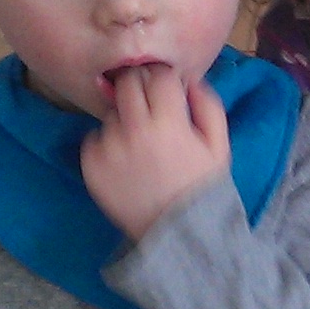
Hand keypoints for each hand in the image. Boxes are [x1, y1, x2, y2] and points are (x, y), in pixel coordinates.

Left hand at [82, 64, 230, 239]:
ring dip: (124, 117)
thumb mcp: (218, 147)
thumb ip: (208, 106)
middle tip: (148, 102)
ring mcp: (108, 147)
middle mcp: (134, 130)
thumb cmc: (200, 188)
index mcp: (169, 123)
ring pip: (112, 112)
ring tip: (139, 141)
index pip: (159, 75)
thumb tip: (189, 79)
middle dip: (140, 85)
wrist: (174, 233)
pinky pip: (94, 137)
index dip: (165, 76)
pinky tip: (125, 160)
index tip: (167, 85)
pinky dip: (107, 142)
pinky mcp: (90, 165)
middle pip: (128, 82)